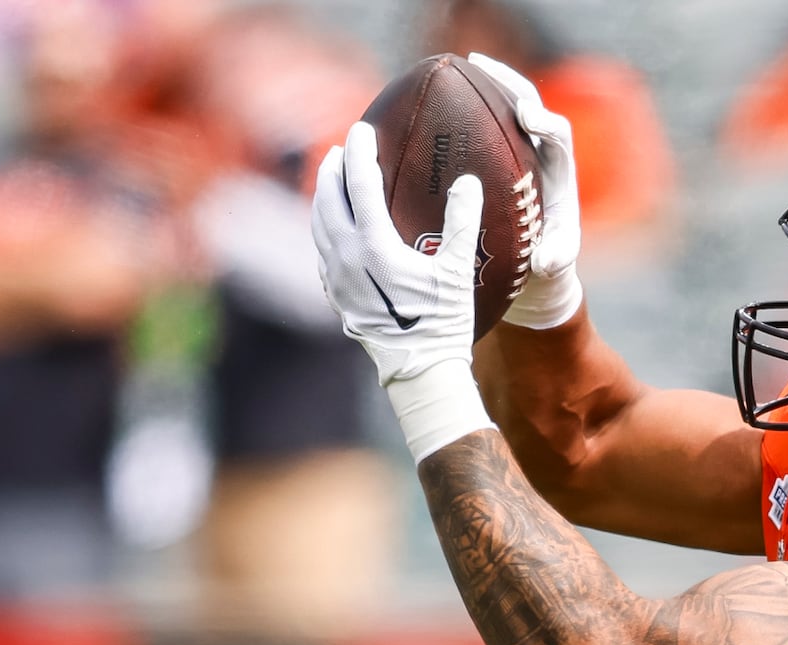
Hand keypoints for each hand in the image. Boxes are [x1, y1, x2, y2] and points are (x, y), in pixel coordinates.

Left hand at [311, 121, 495, 461]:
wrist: (418, 372)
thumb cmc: (443, 324)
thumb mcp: (459, 271)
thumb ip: (462, 222)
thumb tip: (468, 181)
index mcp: (373, 246)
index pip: (359, 185)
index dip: (360, 152)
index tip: (362, 129)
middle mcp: (345, 259)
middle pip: (328, 200)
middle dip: (333, 169)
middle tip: (342, 148)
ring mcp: (335, 280)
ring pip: (318, 226)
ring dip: (324, 197)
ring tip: (333, 181)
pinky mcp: (335, 297)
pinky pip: (321, 252)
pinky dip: (324, 229)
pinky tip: (335, 229)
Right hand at [467, 52, 582, 329]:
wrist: (533, 265)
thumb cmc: (546, 265)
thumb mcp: (553, 267)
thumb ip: (555, 260)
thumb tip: (547, 260)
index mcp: (559, 173)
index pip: (558, 135)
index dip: (545, 121)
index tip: (528, 116)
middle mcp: (540, 155)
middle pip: (530, 104)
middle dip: (509, 82)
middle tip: (481, 65)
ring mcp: (517, 153)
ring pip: (503, 109)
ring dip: (485, 85)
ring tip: (460, 66)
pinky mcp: (496, 159)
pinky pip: (481, 129)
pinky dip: (462, 114)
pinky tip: (434, 106)